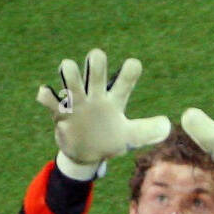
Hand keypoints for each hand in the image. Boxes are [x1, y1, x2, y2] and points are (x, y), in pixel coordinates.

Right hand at [37, 49, 170, 177]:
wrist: (86, 155)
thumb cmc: (109, 140)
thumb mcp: (129, 138)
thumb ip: (146, 131)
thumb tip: (167, 126)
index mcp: (114, 99)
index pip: (125, 80)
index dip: (129, 71)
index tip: (134, 65)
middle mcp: (95, 95)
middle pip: (96, 70)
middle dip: (96, 62)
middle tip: (96, 58)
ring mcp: (77, 102)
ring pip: (71, 78)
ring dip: (70, 72)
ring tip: (68, 68)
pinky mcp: (60, 113)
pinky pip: (50, 100)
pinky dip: (47, 96)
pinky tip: (46, 94)